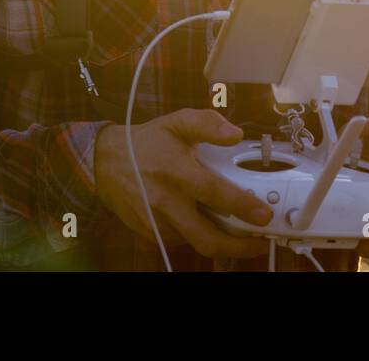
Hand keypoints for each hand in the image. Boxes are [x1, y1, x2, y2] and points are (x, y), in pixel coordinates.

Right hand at [94, 108, 272, 259]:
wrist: (105, 162)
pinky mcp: (150, 234)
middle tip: (260, 242)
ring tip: (241, 235)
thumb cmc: (146, 142)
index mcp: (175, 170)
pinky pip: (182, 242)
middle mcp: (166, 201)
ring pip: (196, 244)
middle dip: (238, 247)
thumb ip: (207, 124)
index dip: (242, 206)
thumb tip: (235, 134)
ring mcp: (157, 222)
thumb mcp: (176, 122)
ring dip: (222, 243)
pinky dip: (199, 237)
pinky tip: (210, 226)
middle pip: (207, 237)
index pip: (213, 193)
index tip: (264, 215)